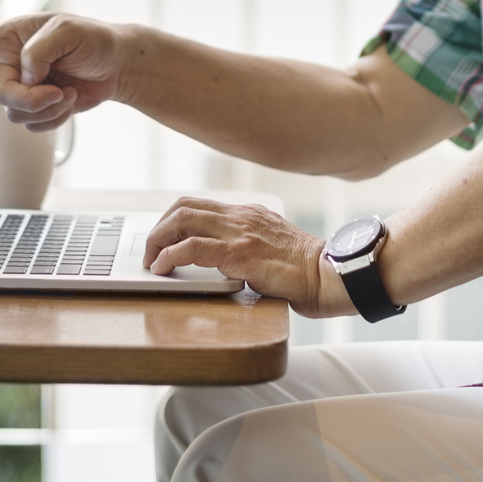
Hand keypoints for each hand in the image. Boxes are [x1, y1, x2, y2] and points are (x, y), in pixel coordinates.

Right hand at [0, 13, 128, 130]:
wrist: (118, 64)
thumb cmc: (93, 39)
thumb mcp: (68, 32)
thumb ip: (38, 51)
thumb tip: (24, 76)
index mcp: (10, 36)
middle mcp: (11, 62)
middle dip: (28, 98)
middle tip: (55, 92)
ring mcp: (23, 86)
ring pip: (13, 113)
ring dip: (45, 108)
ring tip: (68, 91)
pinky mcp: (37, 107)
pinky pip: (32, 125)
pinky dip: (54, 118)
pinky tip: (70, 101)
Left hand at [143, 197, 354, 315]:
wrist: (332, 275)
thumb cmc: (309, 271)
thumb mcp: (275, 247)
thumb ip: (250, 246)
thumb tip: (227, 263)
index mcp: (250, 214)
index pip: (200, 205)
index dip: (173, 220)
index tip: (163, 238)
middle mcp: (242, 217)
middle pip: (184, 207)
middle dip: (159, 228)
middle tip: (150, 250)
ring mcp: (241, 233)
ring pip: (183, 220)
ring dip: (158, 239)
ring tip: (151, 260)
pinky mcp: (240, 255)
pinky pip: (193, 248)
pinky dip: (170, 256)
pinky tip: (163, 268)